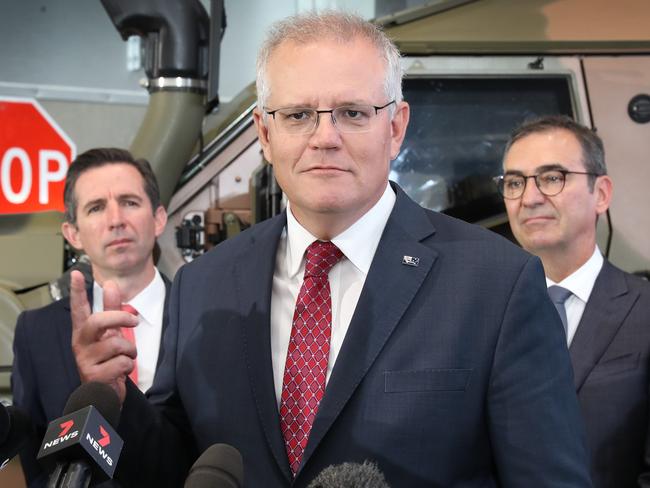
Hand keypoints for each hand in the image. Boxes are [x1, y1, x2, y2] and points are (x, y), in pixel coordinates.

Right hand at [70, 270, 137, 402]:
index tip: (77, 274)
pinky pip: (121, 363)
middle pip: (97, 321)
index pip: (79, 309)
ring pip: (116, 344)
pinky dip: (127, 367)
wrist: (104, 395)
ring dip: (130, 351)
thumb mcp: (111, 334)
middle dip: (119, 318)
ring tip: (125, 359)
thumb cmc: (108, 362)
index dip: (77, 292)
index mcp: (84, 332)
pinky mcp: (94, 375)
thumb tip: (111, 284)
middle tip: (133, 321)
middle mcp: (81, 344)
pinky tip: (119, 373)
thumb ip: (112, 310)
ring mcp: (85, 360)